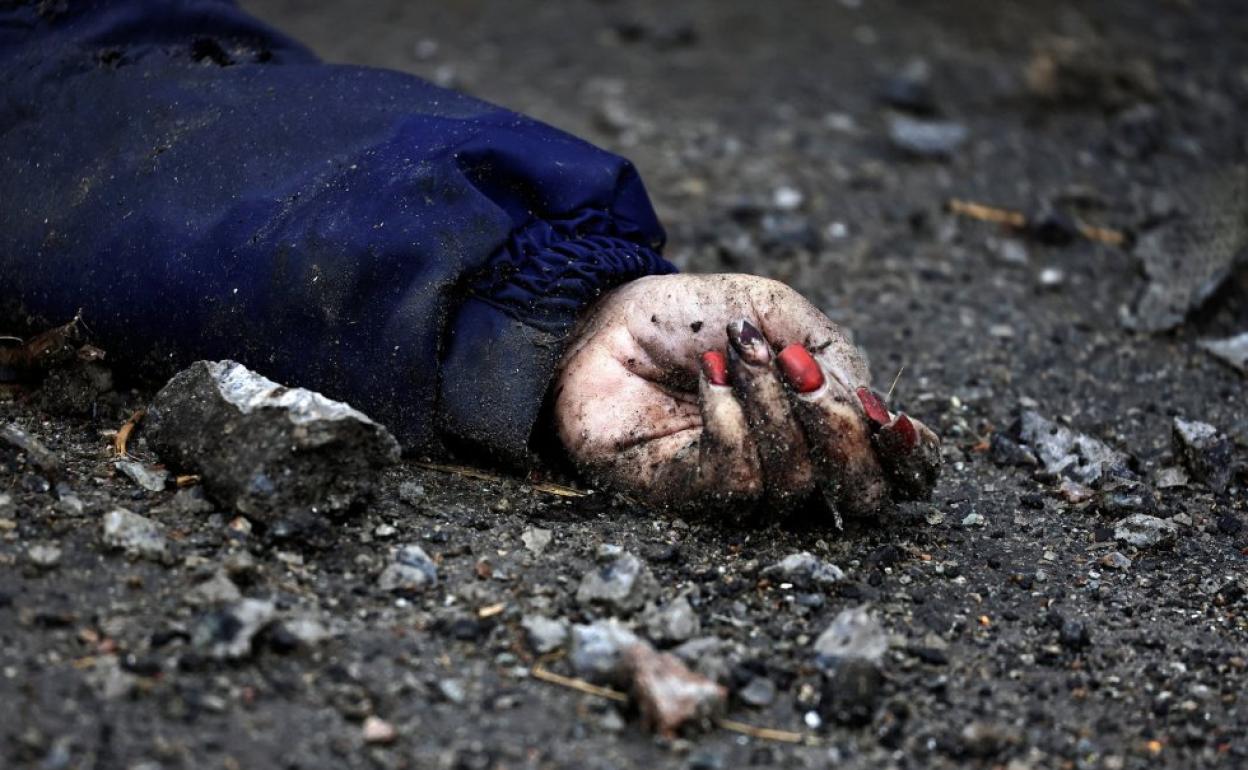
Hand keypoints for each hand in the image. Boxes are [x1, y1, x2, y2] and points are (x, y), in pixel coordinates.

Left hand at [553, 274, 939, 514]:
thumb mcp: (774, 310)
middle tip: (805, 374)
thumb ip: (831, 352)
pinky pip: (735, 478)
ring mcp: (740, 490)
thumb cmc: (690, 318)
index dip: (912, 460)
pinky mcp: (687, 497)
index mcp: (825, 427)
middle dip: (844, 433)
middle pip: (859, 496)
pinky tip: (707, 379)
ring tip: (739, 352)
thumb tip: (875, 410)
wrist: (602, 319)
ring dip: (773, 406)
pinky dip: (730, 418)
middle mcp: (792, 468)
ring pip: (795, 482)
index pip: (894, 473)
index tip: (897, 423)